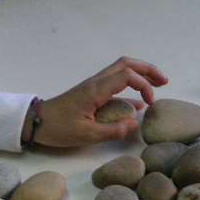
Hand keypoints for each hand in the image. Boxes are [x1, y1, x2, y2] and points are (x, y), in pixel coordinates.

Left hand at [22, 56, 167, 146]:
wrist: (36, 122)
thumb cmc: (59, 128)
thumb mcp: (87, 135)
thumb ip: (113, 130)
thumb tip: (136, 123)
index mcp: (96, 90)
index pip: (127, 76)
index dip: (144, 86)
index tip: (150, 103)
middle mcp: (97, 82)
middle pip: (126, 64)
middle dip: (148, 70)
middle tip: (164, 81)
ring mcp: (94, 85)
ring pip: (122, 69)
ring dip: (141, 74)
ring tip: (158, 85)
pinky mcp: (93, 91)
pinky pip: (116, 82)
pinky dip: (132, 85)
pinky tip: (141, 101)